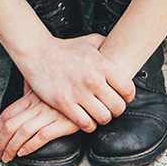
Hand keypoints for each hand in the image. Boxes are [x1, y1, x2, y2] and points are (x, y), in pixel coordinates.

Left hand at [0, 87, 80, 162]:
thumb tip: (23, 79)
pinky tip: (24, 152)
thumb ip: (32, 85)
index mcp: (31, 97)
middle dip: (1, 143)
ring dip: (11, 148)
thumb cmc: (67, 88)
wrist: (90, 90)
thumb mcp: (45, 84)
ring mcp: (50, 114)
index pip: (7, 114)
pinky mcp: (63, 123)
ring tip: (8, 157)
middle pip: (11, 125)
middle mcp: (38, 105)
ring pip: (23, 132)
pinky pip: (42, 136)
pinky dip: (30, 146)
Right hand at [16, 33, 134, 131]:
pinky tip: (86, 118)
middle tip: (110, 107)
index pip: (128, 88)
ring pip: (104, 118)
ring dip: (103, 118)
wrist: (38, 53)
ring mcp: (79, 93)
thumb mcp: (90, 41)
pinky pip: (85, 124)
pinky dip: (89, 125)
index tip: (123, 97)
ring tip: (98, 114)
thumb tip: (119, 46)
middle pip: (118, 107)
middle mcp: (93, 80)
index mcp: (102, 65)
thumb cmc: (65, 48)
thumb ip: (106, 43)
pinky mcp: (64, 104)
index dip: (128, 96)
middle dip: (116, 110)